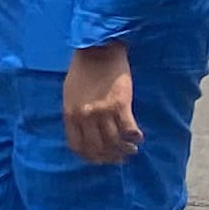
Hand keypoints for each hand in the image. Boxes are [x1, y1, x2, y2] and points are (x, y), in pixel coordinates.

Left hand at [62, 42, 140, 163]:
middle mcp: (84, 116)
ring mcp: (102, 111)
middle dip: (109, 157)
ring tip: (131, 150)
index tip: (100, 158)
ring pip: (114, 142)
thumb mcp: (70, 94)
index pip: (78, 146)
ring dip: (124, 150)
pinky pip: (129, 129)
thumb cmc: (83, 70)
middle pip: (97, 148)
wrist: (98, 50)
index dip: (90, 156)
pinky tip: (138, 138)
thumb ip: (74, 113)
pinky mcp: (120, 104)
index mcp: (70, 114)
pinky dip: (135, 137)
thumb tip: (83, 132)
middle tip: (119, 158)